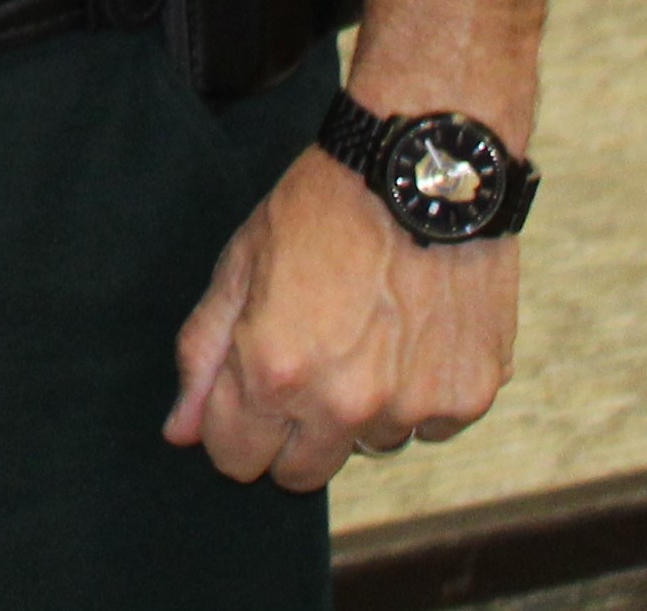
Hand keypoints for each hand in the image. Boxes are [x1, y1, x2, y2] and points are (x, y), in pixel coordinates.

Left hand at [166, 148, 521, 488]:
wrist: (419, 174)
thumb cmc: (320, 211)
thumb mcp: (239, 267)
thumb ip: (204, 355)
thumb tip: (179, 432)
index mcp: (273, 372)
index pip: (235, 458)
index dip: (231, 429)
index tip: (243, 400)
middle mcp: (343, 404)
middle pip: (301, 472)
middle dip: (290, 433)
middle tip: (303, 367)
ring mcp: (411, 407)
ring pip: (368, 446)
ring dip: (359, 411)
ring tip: (363, 335)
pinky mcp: (468, 398)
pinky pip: (428, 426)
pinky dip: (416, 394)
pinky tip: (411, 336)